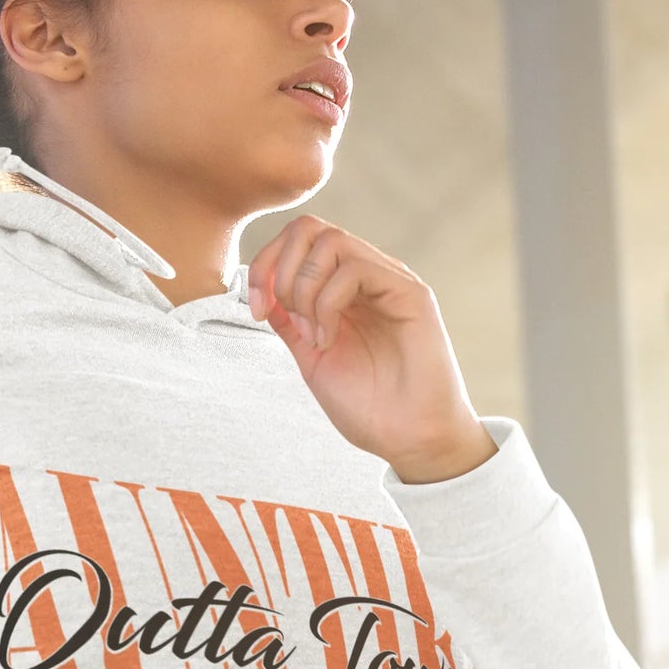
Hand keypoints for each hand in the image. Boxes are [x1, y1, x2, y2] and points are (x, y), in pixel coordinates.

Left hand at [247, 214, 497, 480]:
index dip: (265, 265)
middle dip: (278, 268)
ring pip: (331, 241)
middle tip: (284, 318)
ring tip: (313, 335)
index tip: (256, 311)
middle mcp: (365, 278)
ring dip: (304, 288)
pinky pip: (356, 268)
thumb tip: (261, 292)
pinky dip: (327, 302)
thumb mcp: (312, 359)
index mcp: (341, 290)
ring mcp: (388, 282)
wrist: (411, 440)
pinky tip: (329, 340)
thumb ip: (290, 323)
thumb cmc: (370, 407)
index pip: (298, 241)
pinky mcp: (410, 294)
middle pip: (310, 227)